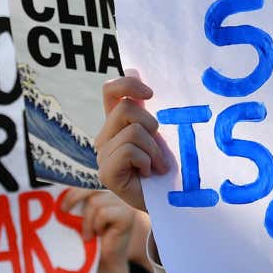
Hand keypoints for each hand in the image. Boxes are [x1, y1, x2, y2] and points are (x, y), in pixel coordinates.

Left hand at [66, 187, 152, 272]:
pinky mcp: (128, 214)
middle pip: (91, 187)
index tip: (61, 205)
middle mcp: (117, 193)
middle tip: (64, 212)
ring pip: (95, 201)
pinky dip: (97, 225)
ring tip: (89, 234)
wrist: (105, 262)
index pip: (88, 180)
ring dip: (87, 220)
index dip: (73, 190)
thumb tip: (57, 192)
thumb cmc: (91, 239)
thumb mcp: (80, 215)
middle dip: (74, 198)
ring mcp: (124, 203)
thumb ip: (76, 201)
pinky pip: (104, 213)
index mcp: (106, 190)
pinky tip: (101, 234)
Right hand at [96, 73, 171, 216]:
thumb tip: (134, 70)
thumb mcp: (162, 134)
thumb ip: (149, 109)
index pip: (111, 90)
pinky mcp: (106, 172)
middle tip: (160, 149)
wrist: (170, 202)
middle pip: (125, 109)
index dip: (127, 85)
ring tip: (157, 166)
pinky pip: (129, 151)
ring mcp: (103, 155)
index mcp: (118, 123)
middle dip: (151, 125)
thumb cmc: (168, 167)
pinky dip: (147, 161)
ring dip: (153, 149)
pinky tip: (149, 174)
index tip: (150, 95)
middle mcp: (105, 136)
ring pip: (132, 132)